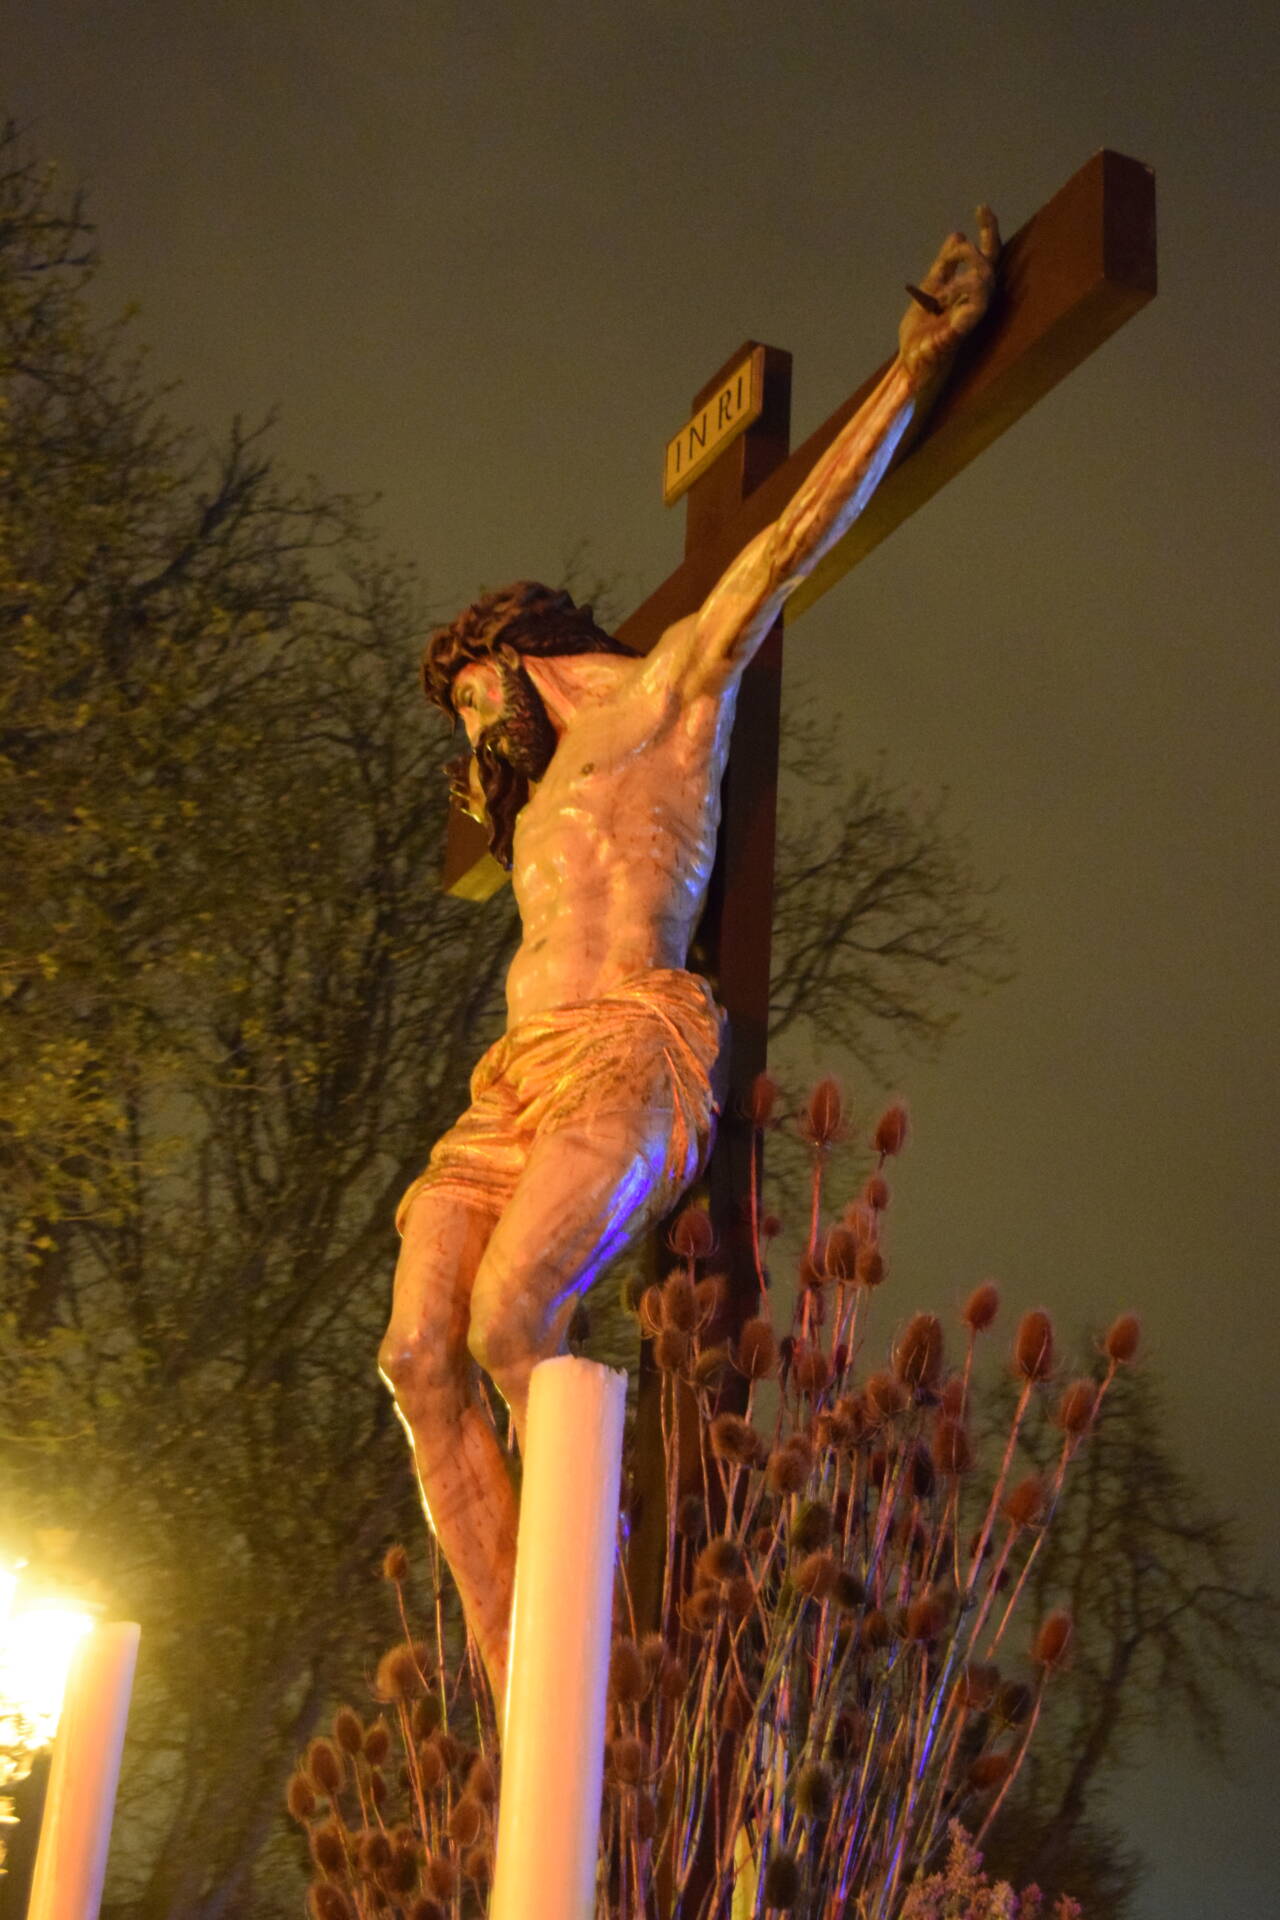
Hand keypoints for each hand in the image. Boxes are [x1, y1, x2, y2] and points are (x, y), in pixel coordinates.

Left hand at [898, 205, 999, 383]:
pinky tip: (943, 295)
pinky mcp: (959, 334)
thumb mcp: (929, 289)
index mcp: (967, 291)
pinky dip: (960, 297)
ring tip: (946, 279)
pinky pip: (972, 311)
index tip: (981, 207)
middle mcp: (974, 302)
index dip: (987, 232)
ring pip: (984, 284)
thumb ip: (943, 266)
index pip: (985, 258)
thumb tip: (958, 234)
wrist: (908, 363)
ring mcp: (969, 318)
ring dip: (966, 270)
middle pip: (989, 267)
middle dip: (983, 242)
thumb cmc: (921, 332)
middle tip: (969, 226)